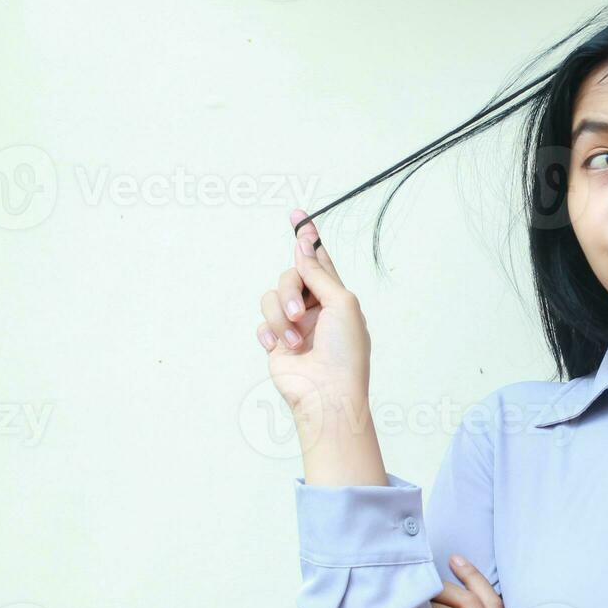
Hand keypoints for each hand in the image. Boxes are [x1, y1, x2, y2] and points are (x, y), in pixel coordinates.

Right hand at [256, 209, 370, 426]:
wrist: (327, 393)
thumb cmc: (344, 353)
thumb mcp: (342, 304)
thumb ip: (319, 273)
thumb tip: (304, 246)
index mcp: (336, 297)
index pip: (320, 261)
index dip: (308, 238)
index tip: (298, 214)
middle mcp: (314, 307)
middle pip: (290, 275)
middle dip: (290, 291)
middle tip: (299, 312)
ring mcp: (294, 324)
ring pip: (271, 297)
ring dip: (281, 317)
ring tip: (296, 341)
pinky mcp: (276, 341)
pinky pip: (262, 322)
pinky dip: (270, 333)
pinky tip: (281, 348)